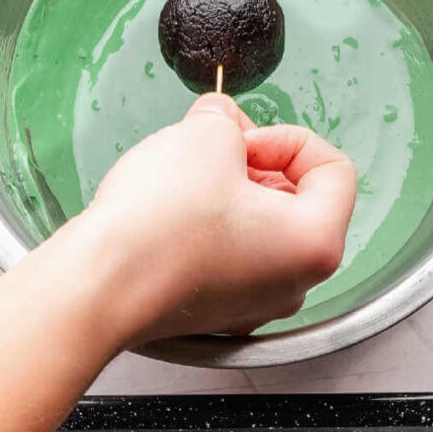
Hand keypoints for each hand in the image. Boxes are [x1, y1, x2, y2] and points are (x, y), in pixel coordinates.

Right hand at [61, 92, 356, 347]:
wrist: (100, 285)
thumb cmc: (159, 226)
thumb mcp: (203, 139)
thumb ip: (223, 119)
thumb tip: (219, 119)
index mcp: (315, 242)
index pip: (333, 170)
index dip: (285, 139)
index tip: (240, 139)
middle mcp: (292, 283)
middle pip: (294, 200)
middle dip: (251, 162)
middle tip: (207, 145)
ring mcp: (249, 303)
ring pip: (254, 229)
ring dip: (224, 192)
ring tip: (178, 173)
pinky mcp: (209, 312)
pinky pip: (221, 256)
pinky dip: (201, 227)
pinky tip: (164, 210)